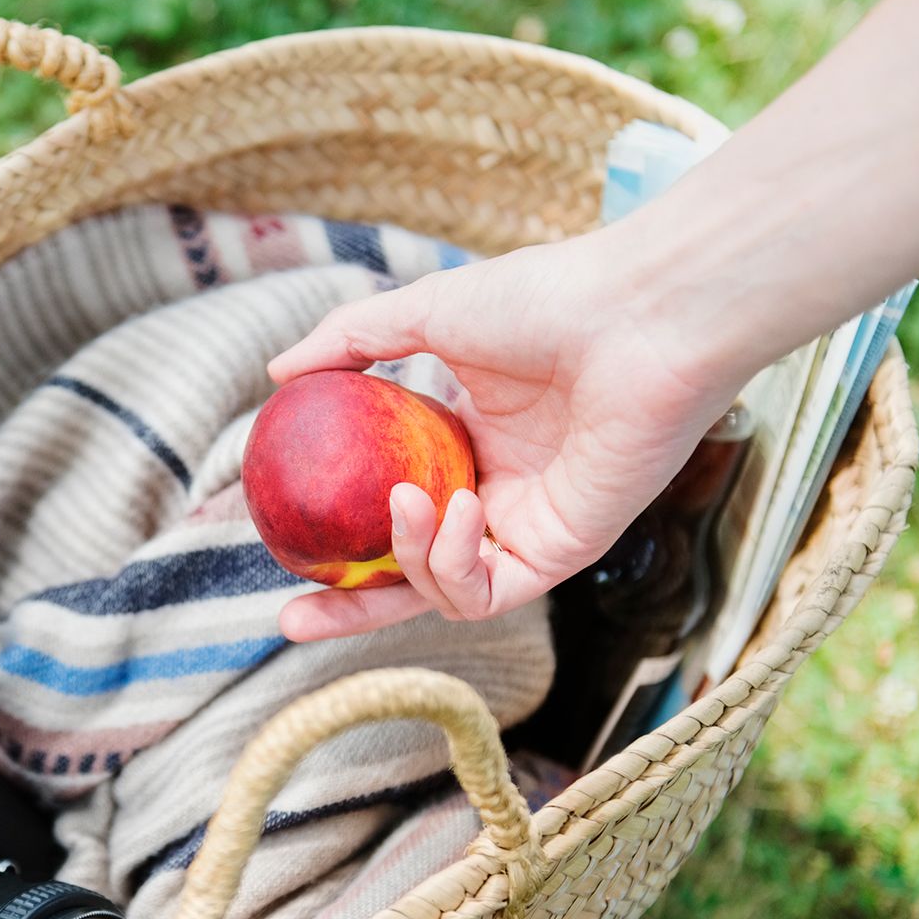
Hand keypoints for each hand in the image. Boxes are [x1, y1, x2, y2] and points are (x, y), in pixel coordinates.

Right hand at [267, 228, 749, 640]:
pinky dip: (453, 562)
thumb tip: (277, 375)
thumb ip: (349, 342)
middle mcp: (498, 492)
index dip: (341, 536)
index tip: (280, 541)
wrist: (640, 314)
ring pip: (445, 590)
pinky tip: (453, 508)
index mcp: (470, 442)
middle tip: (290, 618)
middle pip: (411, 575)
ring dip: (409, 561)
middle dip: (350, 612)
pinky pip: (488, 590)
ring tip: (406, 501)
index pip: (394, 507)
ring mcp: (529, 527)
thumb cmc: (549, 299)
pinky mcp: (564, 552)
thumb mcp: (425, 312)